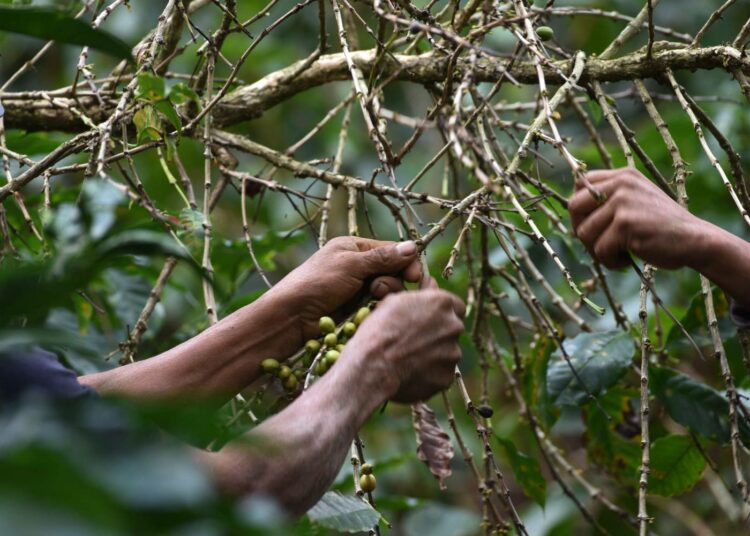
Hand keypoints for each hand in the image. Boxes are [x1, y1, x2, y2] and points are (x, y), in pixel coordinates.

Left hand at [268, 236, 422, 345]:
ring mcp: (358, 288)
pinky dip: (379, 307)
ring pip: (388, 290)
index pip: (391, 250)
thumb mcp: (351, 265)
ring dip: (385, 294)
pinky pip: (379, 305)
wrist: (293, 316)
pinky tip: (371, 312)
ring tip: (371, 299)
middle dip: (392, 280)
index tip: (414, 276)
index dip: (406, 262)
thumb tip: (413, 247)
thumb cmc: (317, 283)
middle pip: (393, 271)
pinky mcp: (357, 308)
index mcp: (354, 247)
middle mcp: (358, 266)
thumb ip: (382, 258)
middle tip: (377, 290)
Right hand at [350, 277, 464, 402]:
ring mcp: (452, 353)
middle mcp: (454, 326)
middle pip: (451, 329)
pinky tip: (409, 373)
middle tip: (415, 341)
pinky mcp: (446, 377)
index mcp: (442, 303)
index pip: (455, 305)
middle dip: (438, 334)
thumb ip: (420, 293)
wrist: (373, 366)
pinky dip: (429, 374)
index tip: (429, 318)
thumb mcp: (394, 301)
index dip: (441, 312)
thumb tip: (431, 283)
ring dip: (434, 354)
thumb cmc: (378, 330)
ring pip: (447, 352)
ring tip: (408, 359)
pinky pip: (440, 373)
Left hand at [568, 167, 709, 269]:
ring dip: (596, 250)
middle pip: (573, 207)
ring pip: (583, 232)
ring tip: (617, 253)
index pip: (579, 184)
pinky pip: (599, 249)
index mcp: (622, 176)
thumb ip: (610, 198)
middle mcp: (621, 184)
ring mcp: (622, 202)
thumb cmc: (661, 227)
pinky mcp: (625, 224)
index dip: (579, 209)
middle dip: (580, 230)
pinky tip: (626, 260)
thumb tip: (572, 209)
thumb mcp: (636, 201)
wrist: (696, 240)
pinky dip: (609, 261)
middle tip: (599, 244)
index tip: (592, 225)